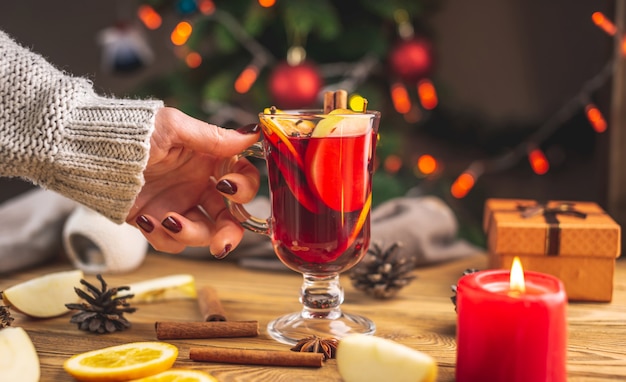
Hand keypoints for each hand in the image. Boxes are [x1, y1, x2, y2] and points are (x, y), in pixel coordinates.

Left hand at [126, 107, 260, 255]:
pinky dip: (162, 237)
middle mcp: (199, 186)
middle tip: (221, 243)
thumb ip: (213, 138)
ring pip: (203, 234)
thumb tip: (252, 134)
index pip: (243, 179)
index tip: (226, 187)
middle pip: (230, 218)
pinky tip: (146, 220)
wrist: (89, 149)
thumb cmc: (132, 131)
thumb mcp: (174, 128)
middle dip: (230, 233)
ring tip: (168, 220)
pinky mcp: (157, 223)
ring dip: (191, 234)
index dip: (244, 188)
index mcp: (209, 161)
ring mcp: (179, 206)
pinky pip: (171, 242)